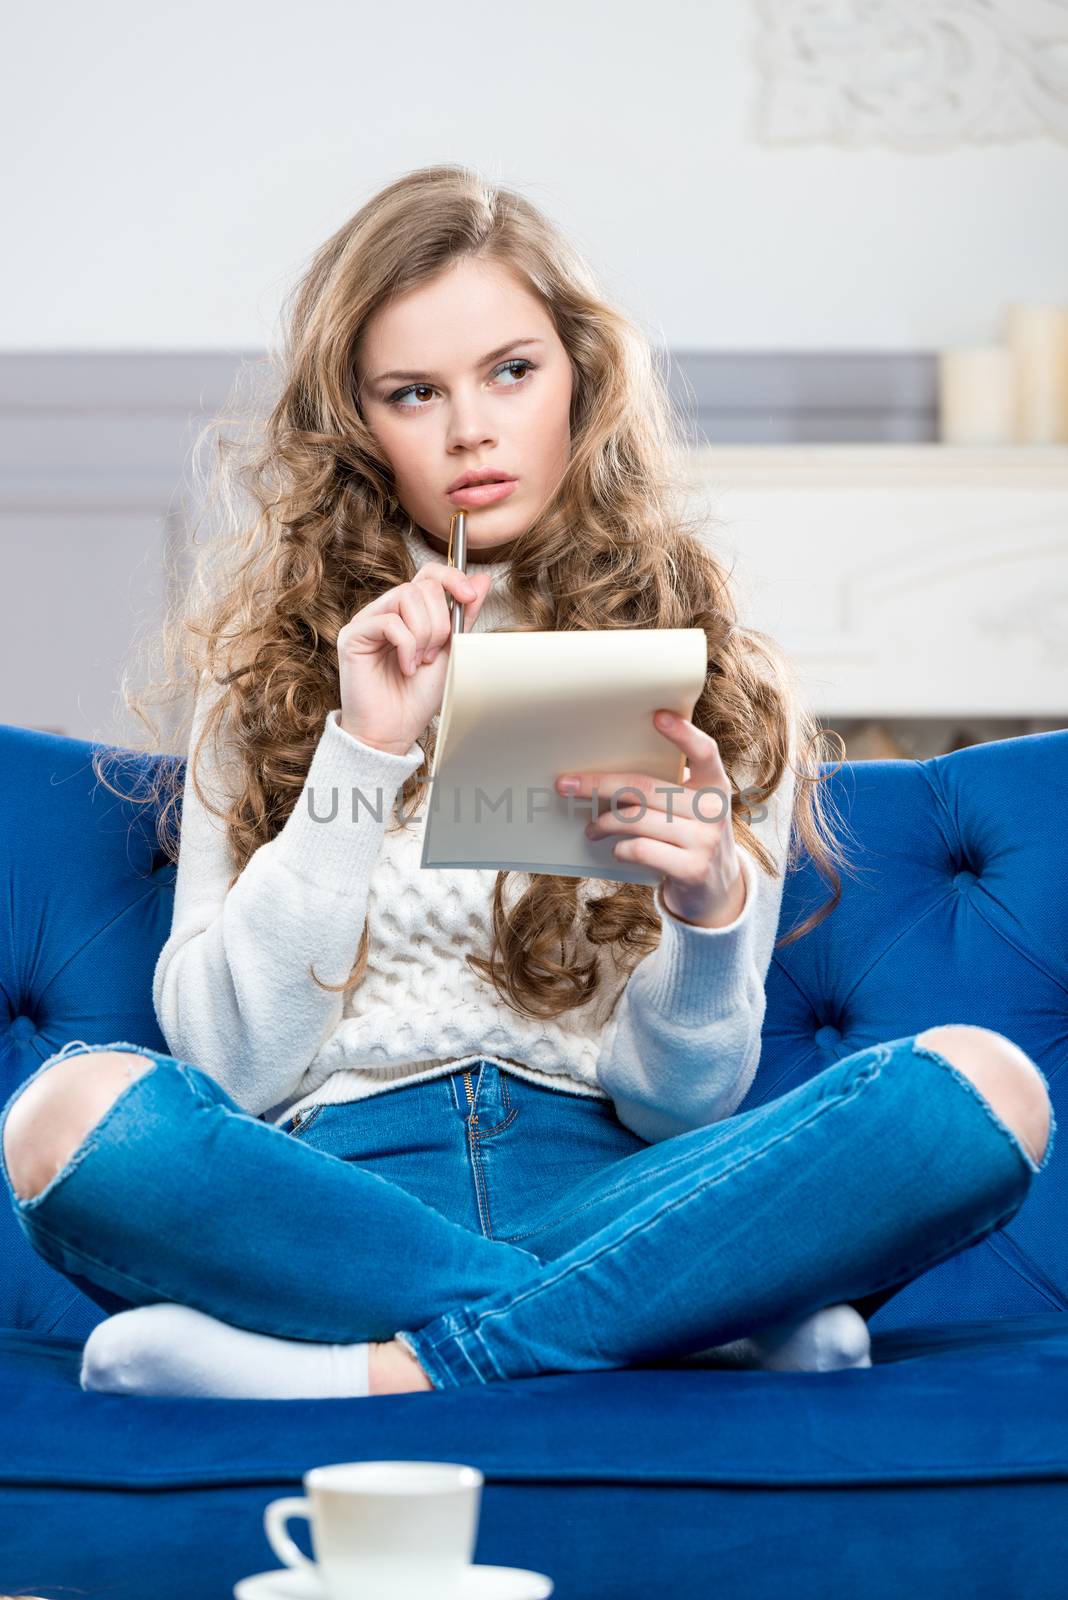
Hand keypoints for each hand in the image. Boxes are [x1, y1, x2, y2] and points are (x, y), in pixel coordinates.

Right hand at [336, 563, 493, 755]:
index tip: (469, 596)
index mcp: (409, 613)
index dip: (452, 578)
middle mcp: (386, 611)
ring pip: (406, 597)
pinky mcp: (352, 635)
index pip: (429, 574)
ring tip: (419, 662)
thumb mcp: (451, 651)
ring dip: (424, 634)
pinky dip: (407, 646)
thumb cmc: (417, 697)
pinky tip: (406, 667)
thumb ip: (463, 615)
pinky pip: (390, 622)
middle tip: (434, 654)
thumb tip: (482, 579)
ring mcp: (367, 621)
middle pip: (422, 585)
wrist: (394, 731)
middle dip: (440, 622)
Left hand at [555, 709, 746, 929]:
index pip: (705, 751)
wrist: (716, 890)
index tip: (657, 716)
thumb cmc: (690, 836)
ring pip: (637, 820)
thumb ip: (668, 787)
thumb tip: (605, 769)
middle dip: (599, 784)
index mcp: (715, 785)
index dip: (683, 733)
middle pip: (646, 788)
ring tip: (591, 827)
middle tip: (566, 784)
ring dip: (604, 823)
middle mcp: (714, 809)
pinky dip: (620, 848)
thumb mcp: (691, 808)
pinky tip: (617, 849)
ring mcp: (705, 840)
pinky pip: (640, 849)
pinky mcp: (693, 869)